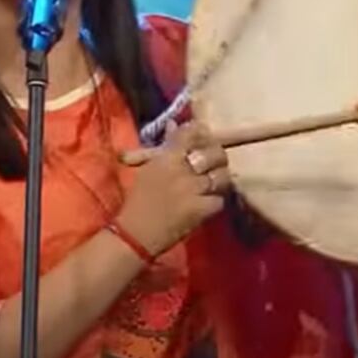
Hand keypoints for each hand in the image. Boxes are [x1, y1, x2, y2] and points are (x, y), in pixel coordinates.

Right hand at [116, 121, 229, 256]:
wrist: (136, 234)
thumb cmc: (138, 199)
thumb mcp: (148, 168)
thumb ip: (165, 146)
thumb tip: (174, 124)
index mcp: (166, 157)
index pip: (191, 133)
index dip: (202, 132)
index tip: (203, 135)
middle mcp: (182, 170)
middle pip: (215, 153)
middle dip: (218, 156)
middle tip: (214, 162)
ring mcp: (193, 190)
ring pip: (221, 176)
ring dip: (220, 179)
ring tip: (213, 182)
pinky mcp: (201, 210)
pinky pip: (220, 200)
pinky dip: (216, 201)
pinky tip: (208, 202)